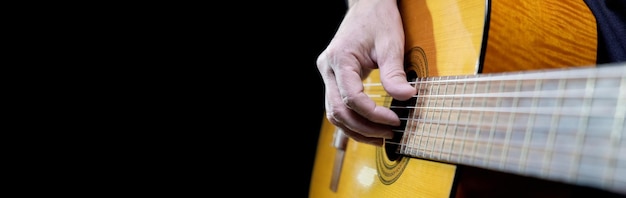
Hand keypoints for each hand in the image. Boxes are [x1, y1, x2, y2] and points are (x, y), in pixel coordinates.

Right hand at [316, 0, 416, 145]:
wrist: (367, 6)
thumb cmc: (378, 20)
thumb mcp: (391, 44)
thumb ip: (395, 73)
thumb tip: (407, 97)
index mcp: (339, 59)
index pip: (352, 97)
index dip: (373, 114)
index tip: (395, 121)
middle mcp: (327, 69)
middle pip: (338, 110)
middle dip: (364, 128)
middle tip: (389, 135)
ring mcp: (327, 75)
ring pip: (334, 113)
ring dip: (356, 130)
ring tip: (380, 137)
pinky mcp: (333, 79)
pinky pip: (337, 106)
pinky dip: (352, 121)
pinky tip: (369, 128)